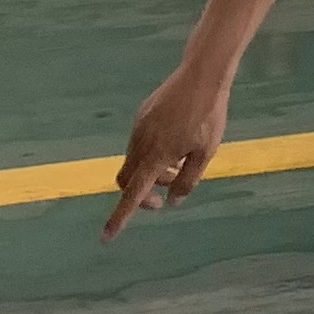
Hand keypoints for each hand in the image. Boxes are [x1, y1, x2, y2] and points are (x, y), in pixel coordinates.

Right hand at [105, 59, 230, 237]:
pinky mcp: (141, 117)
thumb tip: (173, 201)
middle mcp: (140, 144)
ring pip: (133, 162)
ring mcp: (138, 129)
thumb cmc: (207, 117)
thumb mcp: (204, 154)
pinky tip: (175, 147)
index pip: (133, 195)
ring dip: (150, 174)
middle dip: (140, 195)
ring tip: (179, 165)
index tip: (106, 237)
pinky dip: (150, 156)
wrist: (200, 77)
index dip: (119, 217)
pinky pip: (138, 145)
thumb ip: (187, 181)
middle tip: (163, 198)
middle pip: (126, 181)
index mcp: (155, 157)